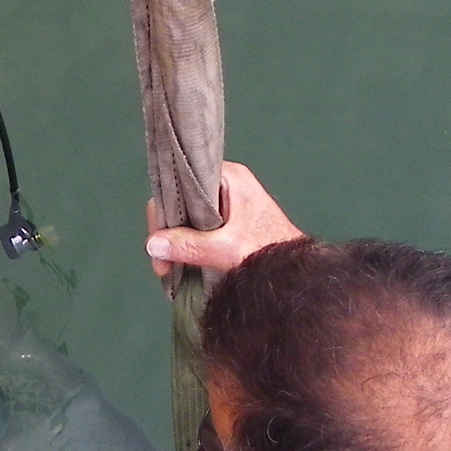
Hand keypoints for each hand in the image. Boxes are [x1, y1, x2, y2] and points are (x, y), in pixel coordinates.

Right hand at [146, 161, 306, 274]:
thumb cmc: (270, 254)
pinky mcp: (229, 219)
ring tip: (171, 268)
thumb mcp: (226, 249)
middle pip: (181, 201)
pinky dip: (188, 244)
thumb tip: (152, 245)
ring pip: (188, 216)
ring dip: (177, 242)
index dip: (165, 213)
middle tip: (163, 264)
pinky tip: (184, 263)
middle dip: (168, 233)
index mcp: (229, 177)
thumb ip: (189, 246)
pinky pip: (198, 226)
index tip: (158, 242)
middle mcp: (227, 183)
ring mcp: (228, 201)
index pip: (181, 183)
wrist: (298, 274)